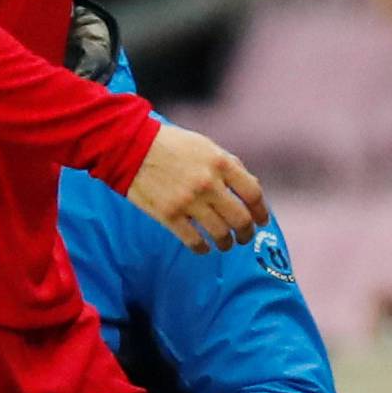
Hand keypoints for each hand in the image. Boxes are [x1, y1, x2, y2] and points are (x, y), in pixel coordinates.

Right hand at [124, 123, 267, 254]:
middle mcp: (208, 184)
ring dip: (226, 243)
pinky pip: (194, 241)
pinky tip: (204, 248)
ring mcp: (188, 201)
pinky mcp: (169, 215)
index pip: (252, 193)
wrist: (130, 147)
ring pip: (220, 233)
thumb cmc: (170, 144)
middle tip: (244, 237)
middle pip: (240, 218)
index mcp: (220, 163)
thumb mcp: (205, 146)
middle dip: (246, 232)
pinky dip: (203, 249)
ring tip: (224, 244)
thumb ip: (228, 165)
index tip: (261, 220)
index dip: (261, 211)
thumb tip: (248, 188)